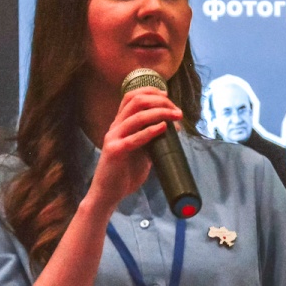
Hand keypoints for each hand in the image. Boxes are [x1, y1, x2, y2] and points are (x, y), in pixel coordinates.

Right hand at [87, 87, 182, 212]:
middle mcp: (115, 127)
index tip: (168, 96)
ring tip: (175, 117)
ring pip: (136, 116)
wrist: (108, 194)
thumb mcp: (141, 151)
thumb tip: (171, 128)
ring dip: (160, 113)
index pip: (131, 96)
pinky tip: (163, 128)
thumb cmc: (125, 173)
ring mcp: (113, 138)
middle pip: (135, 101)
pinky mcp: (115, 152)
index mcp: (119, 124)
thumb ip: (151, 139)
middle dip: (159, 101)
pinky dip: (150, 131)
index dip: (150, 91)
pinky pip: (134, 138)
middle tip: (176, 110)